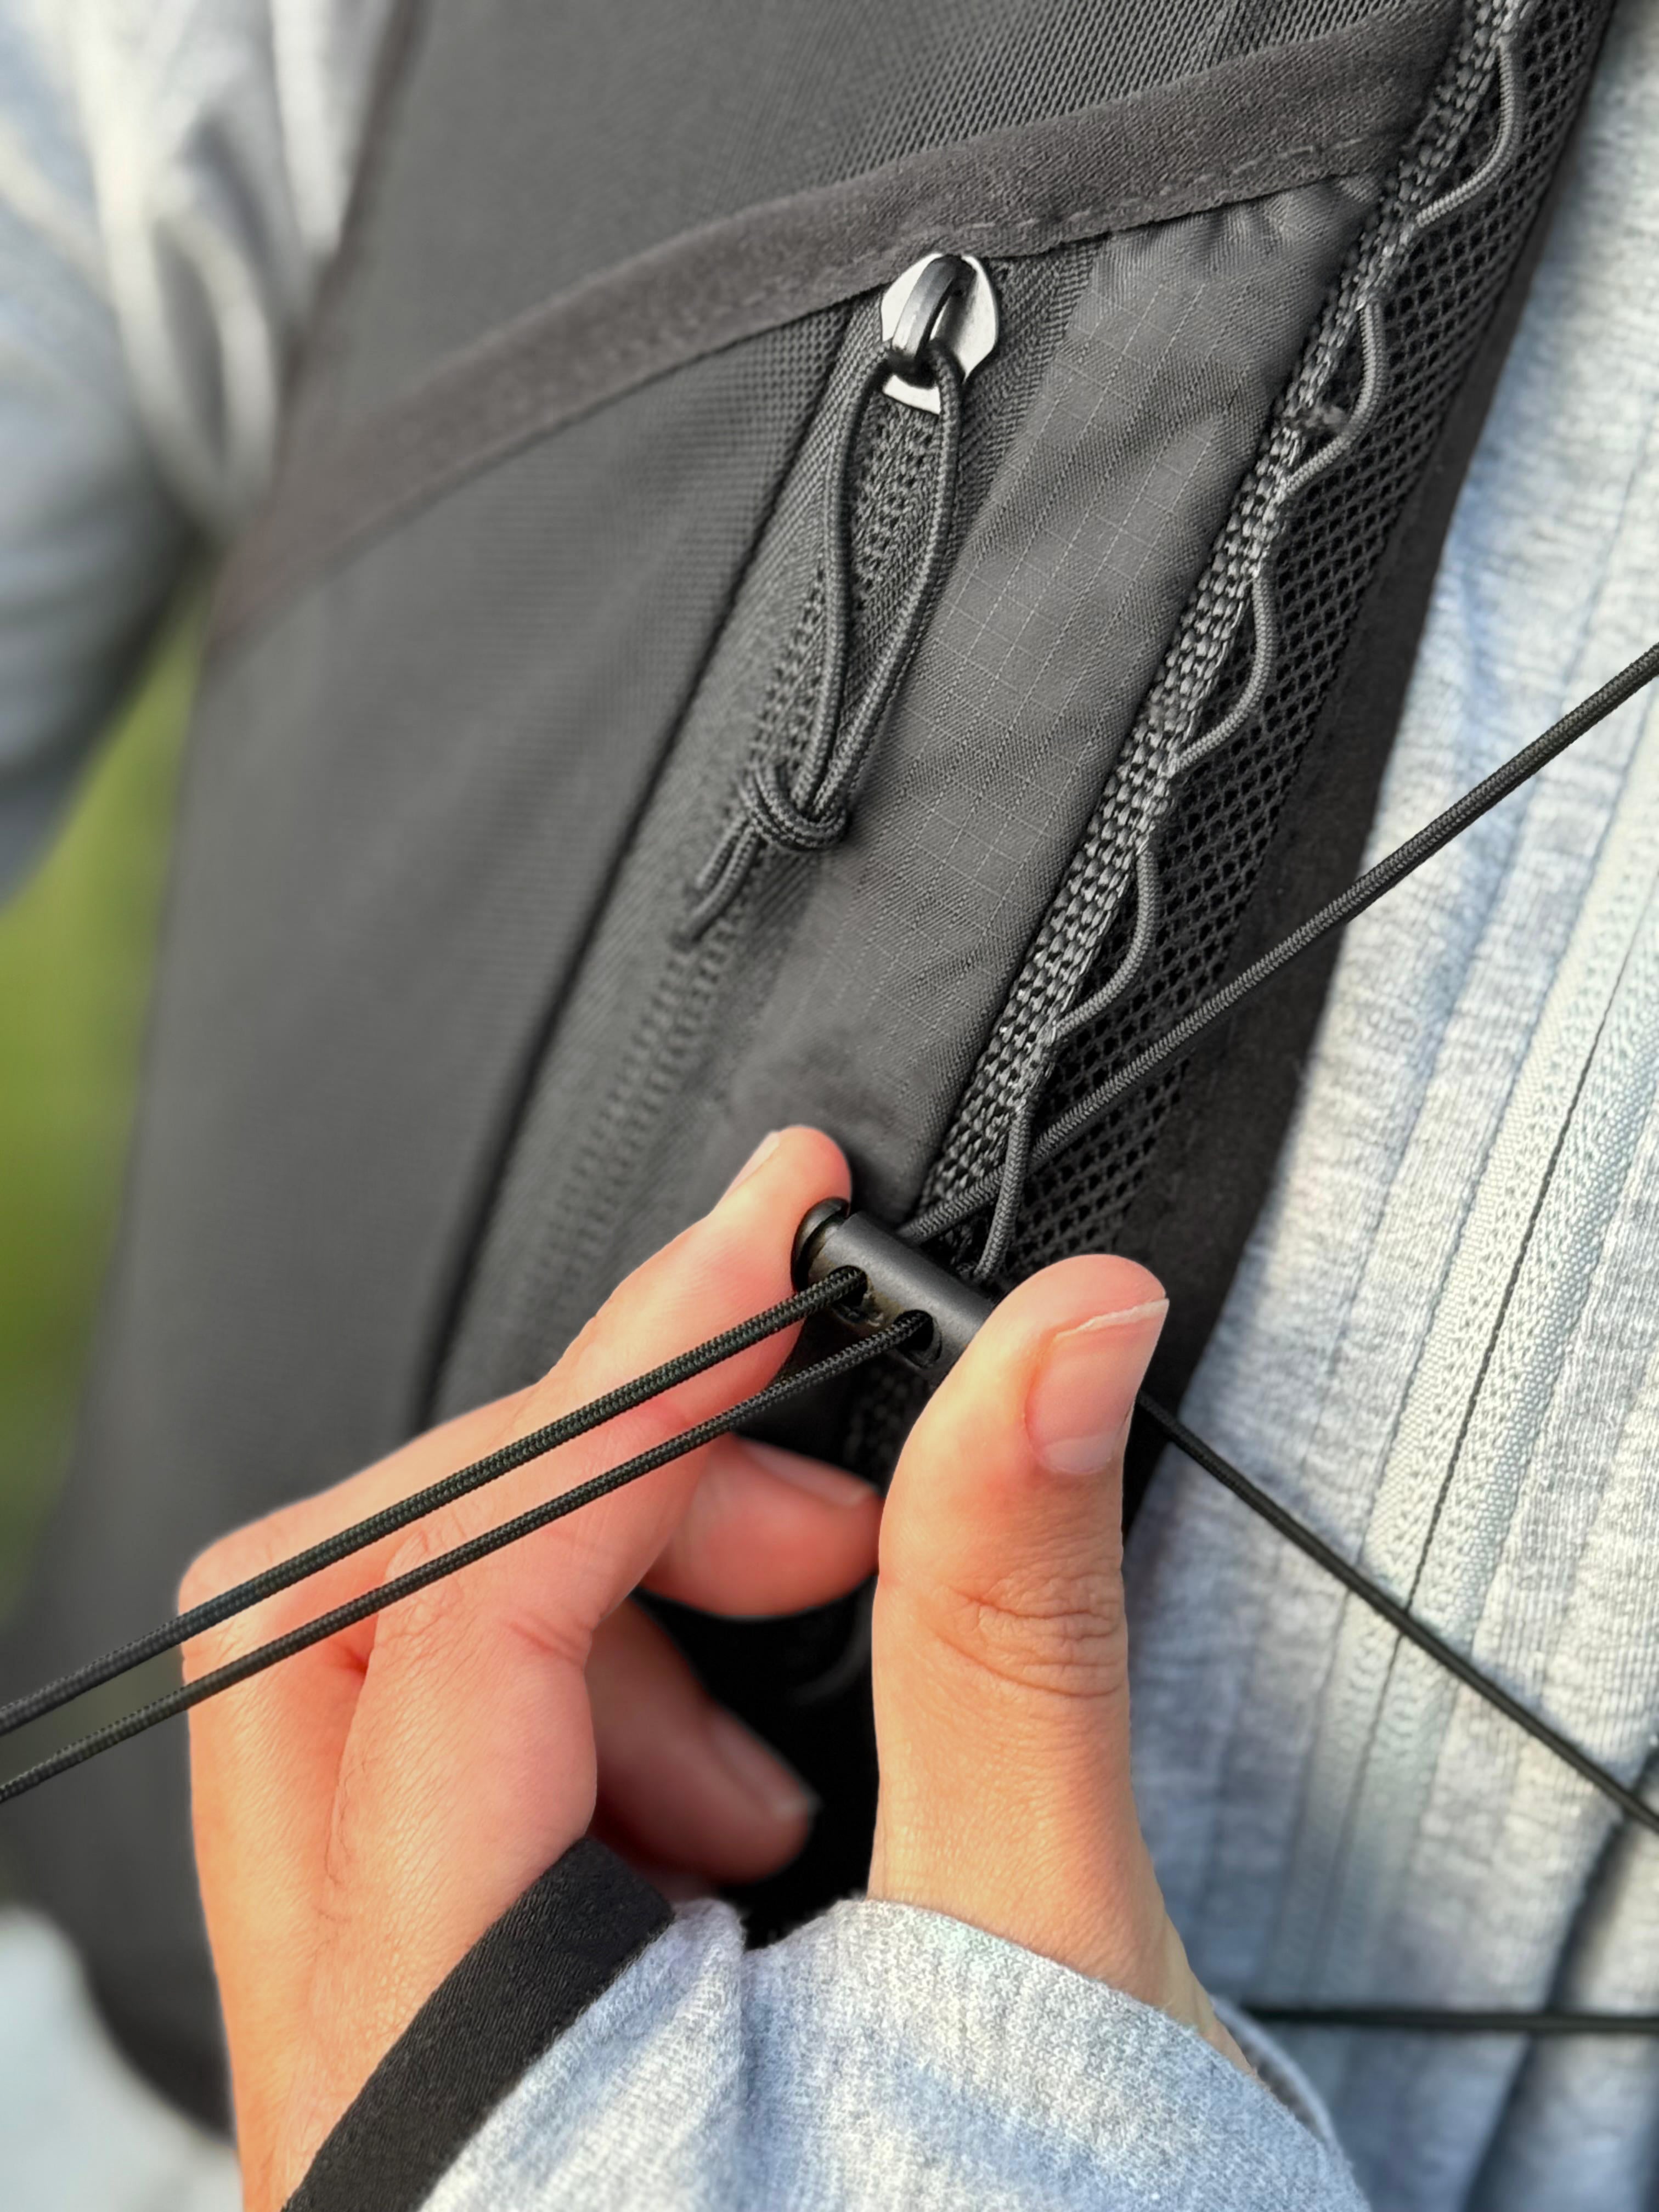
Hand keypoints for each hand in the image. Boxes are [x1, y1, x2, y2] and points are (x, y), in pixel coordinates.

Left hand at [187, 1127, 1237, 2208]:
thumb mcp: (1038, 1963)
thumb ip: (1011, 1628)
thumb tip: (1046, 1347)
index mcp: (461, 2085)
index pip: (460, 1613)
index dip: (633, 1382)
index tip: (768, 1240)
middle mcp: (345, 2089)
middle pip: (322, 1627)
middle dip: (581, 1503)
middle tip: (802, 1517)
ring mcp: (361, 2077)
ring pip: (348, 1691)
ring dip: (585, 1627)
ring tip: (786, 1752)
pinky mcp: (420, 2063)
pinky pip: (408, 1787)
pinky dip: (576, 1722)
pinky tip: (731, 1831)